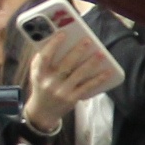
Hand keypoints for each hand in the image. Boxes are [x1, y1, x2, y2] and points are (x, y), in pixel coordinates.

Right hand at [18, 19, 125, 133]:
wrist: (43, 111)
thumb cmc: (42, 85)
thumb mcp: (37, 73)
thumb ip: (44, 58)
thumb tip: (57, 39)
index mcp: (39, 73)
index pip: (45, 57)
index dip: (53, 45)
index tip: (63, 34)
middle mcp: (50, 82)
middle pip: (65, 64)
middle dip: (78, 51)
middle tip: (88, 40)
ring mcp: (61, 91)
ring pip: (79, 74)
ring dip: (91, 63)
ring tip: (101, 53)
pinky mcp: (72, 98)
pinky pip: (87, 87)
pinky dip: (98, 79)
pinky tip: (107, 72)